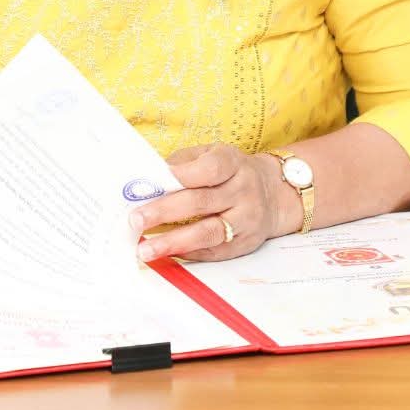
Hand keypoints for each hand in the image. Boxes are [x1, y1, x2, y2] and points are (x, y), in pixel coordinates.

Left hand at [132, 144, 288, 263]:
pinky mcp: (245, 243)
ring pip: (208, 232)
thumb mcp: (212, 155)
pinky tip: (166, 254)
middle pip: (202, 202)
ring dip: (173, 242)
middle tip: (135, 220)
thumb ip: (182, 164)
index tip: (149, 185)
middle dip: (164, 212)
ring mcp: (246, 219)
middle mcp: (244, 191)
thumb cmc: (230, 172)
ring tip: (145, 250)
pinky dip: (187, 253)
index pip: (209, 169)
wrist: (273, 194)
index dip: (179, 176)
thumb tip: (146, 182)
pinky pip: (214, 251)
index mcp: (233, 163)